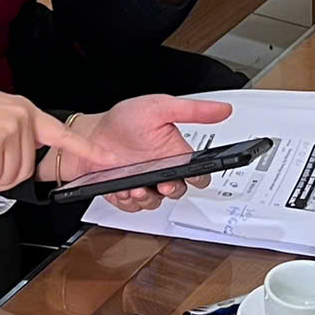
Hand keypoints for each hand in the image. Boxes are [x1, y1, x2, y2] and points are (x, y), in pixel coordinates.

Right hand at [0, 79, 83, 192]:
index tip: (107, 158)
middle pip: (25, 170)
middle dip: (0, 173)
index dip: (87, 149)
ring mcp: (10, 130)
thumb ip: (10, 129)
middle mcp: (21, 118)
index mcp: (22, 110)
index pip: (61, 132)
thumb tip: (16, 156)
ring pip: (10, 178)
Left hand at [49, 93, 233, 214]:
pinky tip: (121, 188)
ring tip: (134, 186)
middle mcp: (162, 171)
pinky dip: (127, 201)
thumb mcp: (159, 108)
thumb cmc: (124, 120)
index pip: (199, 173)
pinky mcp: (126, 194)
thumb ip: (193, 111)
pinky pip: (132, 207)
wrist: (90, 132)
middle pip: (179, 191)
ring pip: (156, 202)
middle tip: (162, 183)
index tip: (192, 174)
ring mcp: (144, 184)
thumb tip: (223, 109)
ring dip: (147, 197)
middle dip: (171, 190)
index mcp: (176, 153)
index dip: (200, 177)